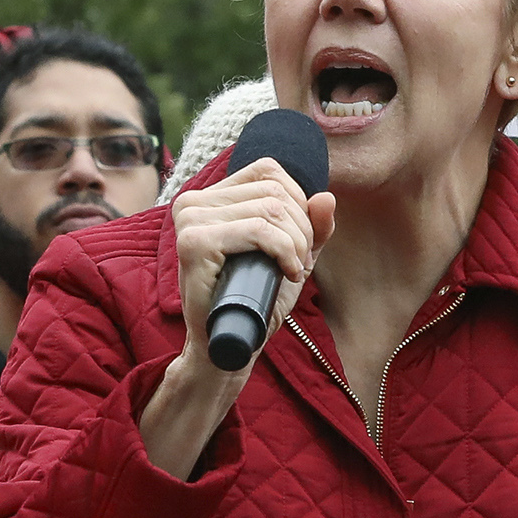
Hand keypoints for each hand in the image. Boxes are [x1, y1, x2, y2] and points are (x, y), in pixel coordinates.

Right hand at [140, 156, 335, 476]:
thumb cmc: (255, 301)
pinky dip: (285, 252)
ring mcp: (190, 219)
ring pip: (271, 209)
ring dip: (297, 244)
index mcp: (210, 197)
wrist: (228, 347)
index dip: (297, 203)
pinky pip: (258, 230)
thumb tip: (326, 196)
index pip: (269, 170)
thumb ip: (312, 229)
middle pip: (275, 191)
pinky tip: (287, 273)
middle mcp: (193, 201)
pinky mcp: (194, 242)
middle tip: (297, 264)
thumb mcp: (291, 258)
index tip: (298, 243)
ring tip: (291, 271)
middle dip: (302, 229)